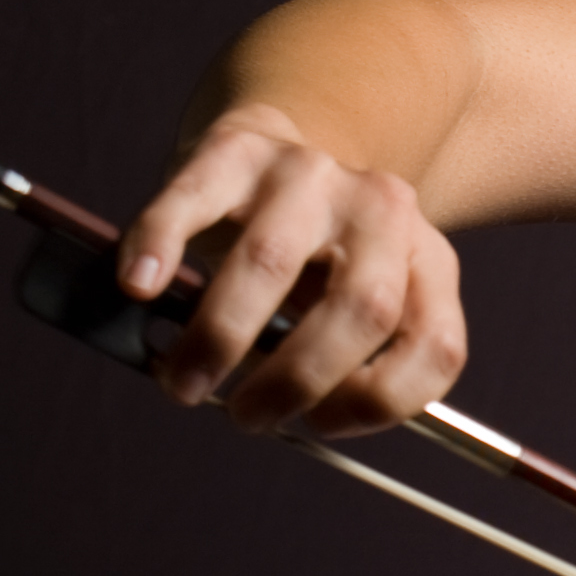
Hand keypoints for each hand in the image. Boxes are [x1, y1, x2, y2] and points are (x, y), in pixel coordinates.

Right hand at [114, 104, 470, 434]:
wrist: (279, 158)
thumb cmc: (311, 261)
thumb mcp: (353, 307)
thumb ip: (341, 363)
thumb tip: (282, 416)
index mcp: (427, 259)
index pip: (435, 344)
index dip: (383, 402)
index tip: (321, 425)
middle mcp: (382, 210)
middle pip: (361, 309)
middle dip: (296, 380)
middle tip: (245, 416)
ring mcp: (311, 174)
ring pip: (272, 261)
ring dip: (221, 336)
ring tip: (183, 381)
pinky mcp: (237, 150)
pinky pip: (193, 201)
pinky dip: (161, 246)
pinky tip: (140, 286)